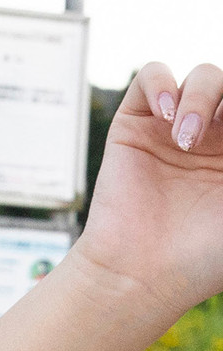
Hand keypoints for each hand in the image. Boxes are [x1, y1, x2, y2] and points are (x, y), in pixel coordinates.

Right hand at [79, 61, 222, 320]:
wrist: (144, 274)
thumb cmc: (206, 254)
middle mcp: (214, 138)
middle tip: (222, 132)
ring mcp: (174, 129)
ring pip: (203, 77)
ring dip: (201, 98)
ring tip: (185, 140)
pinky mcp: (135, 125)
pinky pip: (151, 76)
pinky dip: (162, 85)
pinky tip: (167, 117)